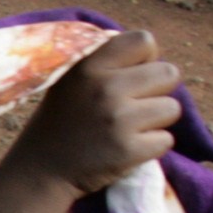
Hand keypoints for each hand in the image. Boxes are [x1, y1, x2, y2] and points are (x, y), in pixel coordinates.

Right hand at [1, 28, 182, 203]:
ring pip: (172, 109)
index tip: (129, 77)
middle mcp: (105, 88)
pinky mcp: (128, 150)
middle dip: (157, 91)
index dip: (145, 59)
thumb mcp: (69, 80)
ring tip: (126, 129)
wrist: (40, 171)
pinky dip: (151, 147)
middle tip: (131, 107)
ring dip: (155, 121)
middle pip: (169, 74)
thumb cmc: (61, 121)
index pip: (144, 41)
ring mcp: (118, 120)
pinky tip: (124, 149)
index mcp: (88, 66)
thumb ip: (104, 60)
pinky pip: (166, 140)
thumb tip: (145, 44)